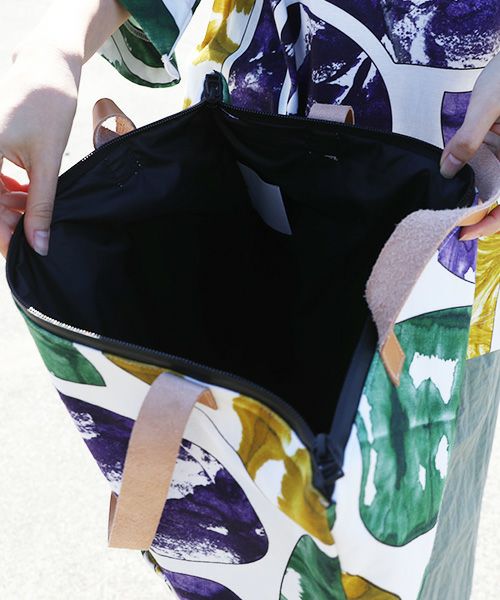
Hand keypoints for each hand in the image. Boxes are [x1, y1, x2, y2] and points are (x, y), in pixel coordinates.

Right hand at [0, 46, 79, 256]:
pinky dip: (6, 191)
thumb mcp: (46, 162)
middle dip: (5, 221)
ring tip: (31, 215)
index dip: (1, 232)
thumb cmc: (48, 107)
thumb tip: (39, 244)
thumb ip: (42, 205)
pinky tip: (25, 198)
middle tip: (27, 237)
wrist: (46, 69)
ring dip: (7, 208)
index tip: (18, 251)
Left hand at [440, 52, 499, 240]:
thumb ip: (468, 138)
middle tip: (445, 223)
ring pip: (496, 184)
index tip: (463, 233)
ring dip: (474, 194)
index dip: (489, 223)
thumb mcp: (488, 103)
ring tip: (446, 204)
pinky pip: (491, 166)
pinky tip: (455, 175)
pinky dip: (475, 173)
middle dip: (478, 214)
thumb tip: (447, 170)